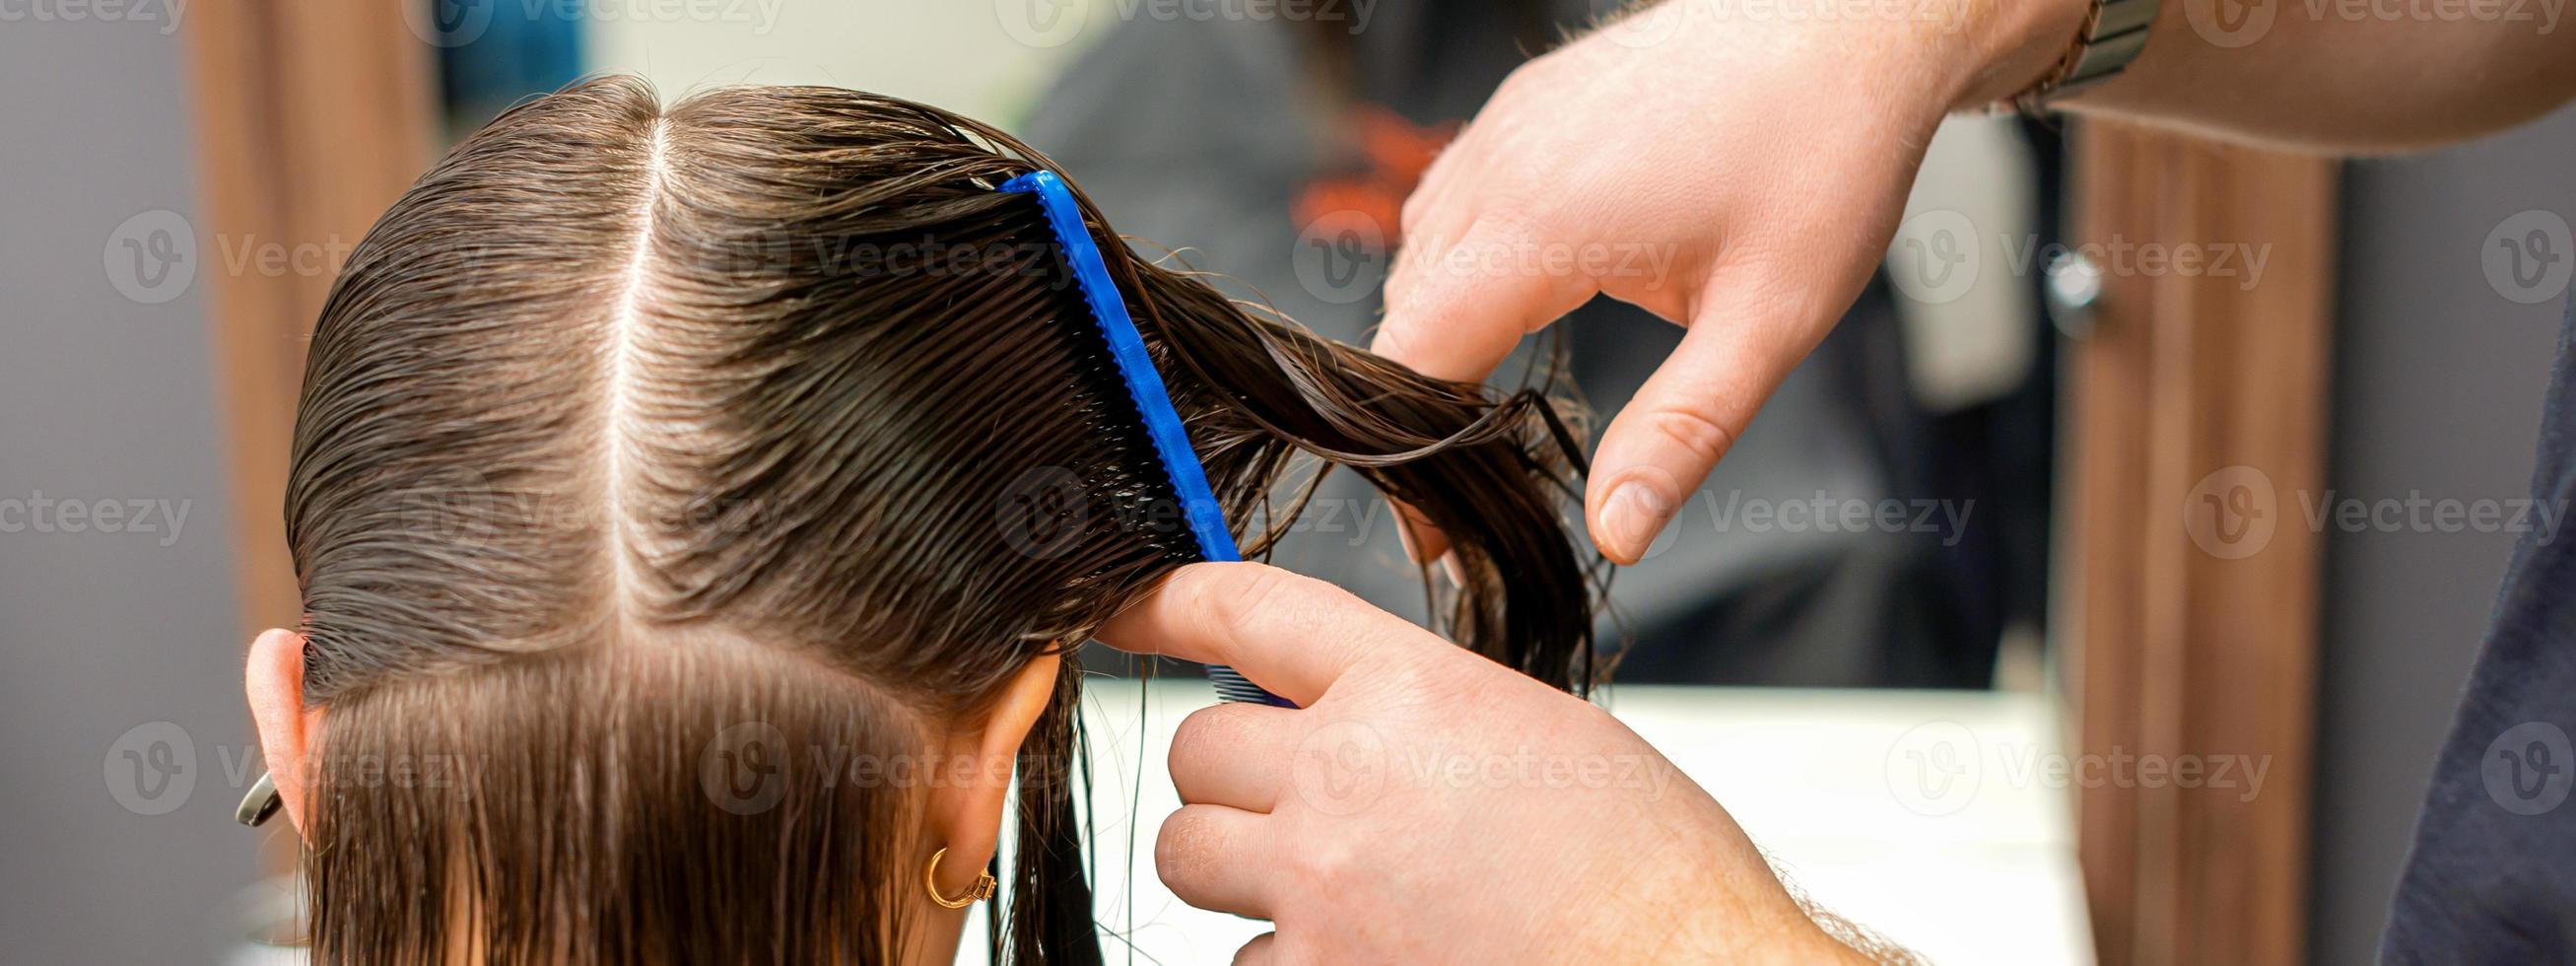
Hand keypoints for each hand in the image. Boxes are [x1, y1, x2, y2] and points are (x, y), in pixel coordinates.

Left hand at [1095, 562, 1866, 963]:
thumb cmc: (1646, 870)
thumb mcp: (1535, 732)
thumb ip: (1417, 711)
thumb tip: (1336, 720)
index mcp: (1410, 690)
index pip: (1245, 611)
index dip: (1165, 602)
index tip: (1121, 608)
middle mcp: (1345, 779)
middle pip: (1194, 748)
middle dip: (1229, 772)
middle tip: (1292, 798)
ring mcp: (1319, 889)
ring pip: (1189, 855)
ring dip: (1236, 865)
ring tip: (1332, 885)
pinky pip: (1242, 961)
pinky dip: (1287, 960)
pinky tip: (1372, 954)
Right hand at [1373, 0, 2082, 563]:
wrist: (1851, 23)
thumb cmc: (1821, 157)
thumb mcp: (1768, 322)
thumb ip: (1681, 433)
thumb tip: (1616, 534)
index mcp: (1541, 225)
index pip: (1413, 360)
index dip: (1412, 455)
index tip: (1437, 527)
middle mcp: (1500, 166)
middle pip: (1403, 314)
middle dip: (1426, 402)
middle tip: (1478, 483)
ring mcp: (1506, 126)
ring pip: (1419, 252)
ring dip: (1441, 329)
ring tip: (1496, 398)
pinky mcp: (1525, 105)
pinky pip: (1451, 196)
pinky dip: (1461, 261)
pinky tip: (1523, 293)